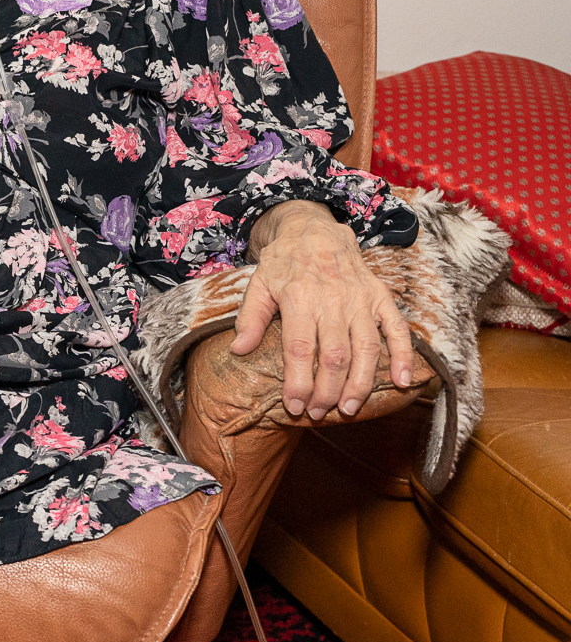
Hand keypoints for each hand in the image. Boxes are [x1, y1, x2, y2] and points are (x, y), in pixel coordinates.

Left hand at [231, 200, 414, 418]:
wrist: (314, 228)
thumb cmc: (284, 261)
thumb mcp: (258, 283)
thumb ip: (250, 318)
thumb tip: (238, 350)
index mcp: (299, 298)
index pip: (299, 349)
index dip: (298, 382)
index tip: (294, 406)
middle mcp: (332, 300)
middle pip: (334, 355)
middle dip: (327, 391)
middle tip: (319, 413)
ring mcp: (360, 299)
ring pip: (365, 348)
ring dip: (360, 382)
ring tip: (348, 408)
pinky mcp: (380, 297)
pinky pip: (398, 328)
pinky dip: (403, 355)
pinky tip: (402, 381)